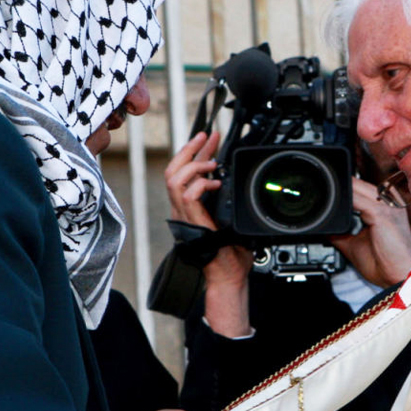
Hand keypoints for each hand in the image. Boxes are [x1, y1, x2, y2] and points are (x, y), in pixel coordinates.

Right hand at [165, 132, 253, 336]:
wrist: (229, 274)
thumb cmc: (231, 253)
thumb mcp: (231, 217)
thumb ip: (228, 199)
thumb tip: (236, 180)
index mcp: (190, 206)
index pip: (185, 172)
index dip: (195, 152)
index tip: (209, 138)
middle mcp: (183, 209)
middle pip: (173, 169)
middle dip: (190, 148)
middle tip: (207, 135)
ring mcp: (185, 215)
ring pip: (173, 179)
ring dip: (193, 164)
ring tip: (211, 161)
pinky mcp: (191, 222)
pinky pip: (187, 195)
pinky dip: (201, 184)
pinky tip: (215, 182)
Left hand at [330, 178, 410, 287]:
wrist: (395, 278)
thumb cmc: (382, 262)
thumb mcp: (354, 243)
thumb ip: (341, 230)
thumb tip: (324, 225)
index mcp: (386, 205)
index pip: (360, 187)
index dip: (342, 189)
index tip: (322, 193)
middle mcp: (390, 201)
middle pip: (358, 184)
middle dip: (339, 188)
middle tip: (317, 193)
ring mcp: (388, 205)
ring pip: (357, 188)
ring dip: (340, 194)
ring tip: (322, 198)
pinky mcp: (383, 214)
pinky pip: (358, 201)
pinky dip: (344, 204)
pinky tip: (333, 208)